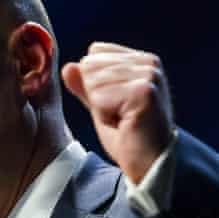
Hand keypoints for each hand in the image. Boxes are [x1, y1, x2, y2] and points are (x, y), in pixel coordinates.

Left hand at [62, 42, 173, 182]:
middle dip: (96, 95)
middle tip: (120, 115)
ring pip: (93, 80)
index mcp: (140, 60)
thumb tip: (68, 67)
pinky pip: (100, 96)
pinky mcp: (145, 91)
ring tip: (124, 119)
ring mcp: (149, 75)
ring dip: (101, 107)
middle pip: (90, 64)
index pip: (94, 52)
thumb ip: (85, 85)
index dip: (95, 83)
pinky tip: (126, 123)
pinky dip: (105, 115)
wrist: (150, 164)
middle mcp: (149, 62)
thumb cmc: (130, 137)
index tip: (116, 104)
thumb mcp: (101, 106)